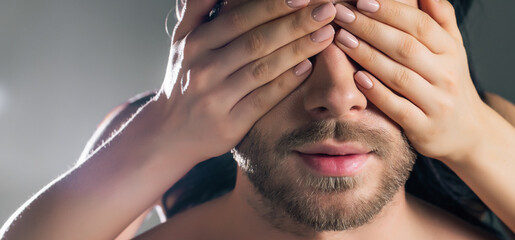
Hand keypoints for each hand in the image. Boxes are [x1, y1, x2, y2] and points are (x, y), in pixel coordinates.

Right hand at [145, 0, 336, 161]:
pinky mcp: (229, 124)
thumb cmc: (185, 78)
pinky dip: (286, 82)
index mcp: (195, 42)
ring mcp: (215, 97)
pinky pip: (263, 99)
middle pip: (255, 40)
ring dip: (298, 49)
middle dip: (295, 23)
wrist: (168, 132)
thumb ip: (198, 8)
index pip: (239, 18)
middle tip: (327, 10)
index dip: (273, 5)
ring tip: (326, 34)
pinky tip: (308, 67)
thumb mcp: (183, 40)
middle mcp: (202, 67)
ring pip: (262, 68)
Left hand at [332, 0, 500, 163]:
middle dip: (370, 28)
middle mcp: (447, 75)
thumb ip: (440, 17)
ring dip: (367, 55)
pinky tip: (356, 76)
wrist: (467, 132)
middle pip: (405, 47)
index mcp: (451, 51)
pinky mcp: (424, 128)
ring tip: (341, 38)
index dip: (391, 11)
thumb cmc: (449, 82)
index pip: (420, 25)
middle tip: (341, 14)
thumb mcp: (452, 48)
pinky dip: (376, 92)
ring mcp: (436, 103)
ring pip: (399, 76)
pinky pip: (397, 108)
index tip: (362, 0)